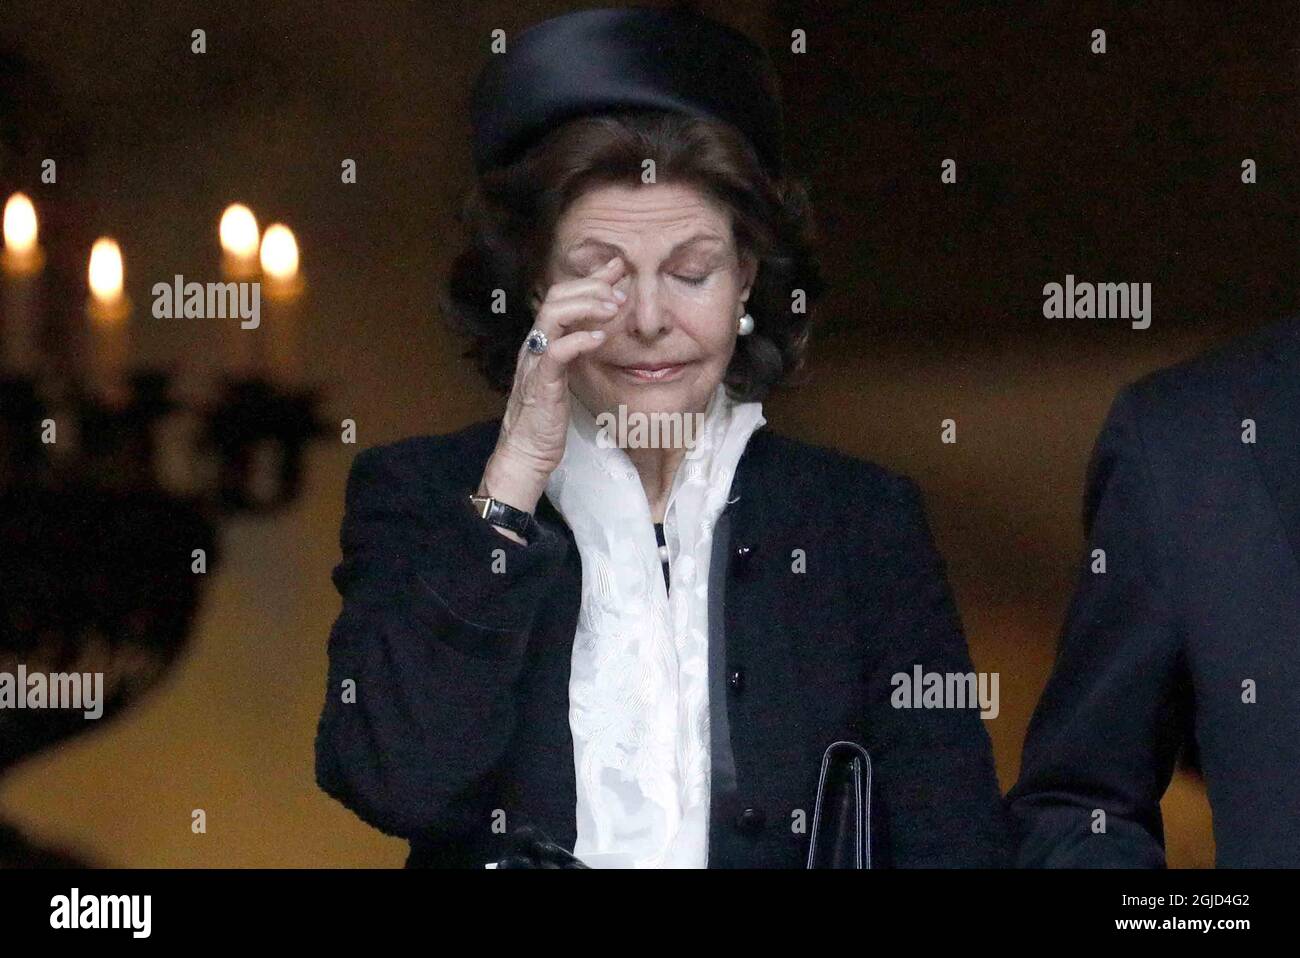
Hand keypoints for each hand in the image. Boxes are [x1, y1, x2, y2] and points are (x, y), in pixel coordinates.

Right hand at [477, 255, 627, 523]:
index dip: (590, 279)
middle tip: (620, 288)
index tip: (618, 268)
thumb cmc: (546, 419)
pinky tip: (600, 338)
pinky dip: (578, 339)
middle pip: (556, 297)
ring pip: (552, 315)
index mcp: (542, 341)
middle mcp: (535, 345)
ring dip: (586, 305)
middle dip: (590, 286)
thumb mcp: (564, 377)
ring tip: (613, 306)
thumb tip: (597, 331)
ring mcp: (535, 362)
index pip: (562, 297)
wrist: (525, 453)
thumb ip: (575, 352)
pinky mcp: (541, 383)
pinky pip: (555, 352)